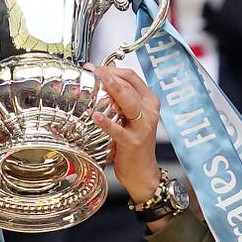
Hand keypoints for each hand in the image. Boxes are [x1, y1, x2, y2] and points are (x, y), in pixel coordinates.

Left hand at [89, 62, 160, 199]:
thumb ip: (121, 97)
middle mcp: (149, 111)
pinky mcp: (133, 142)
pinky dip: (106, 122)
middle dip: (108, 74)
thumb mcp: (129, 118)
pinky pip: (118, 129)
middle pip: (129, 84)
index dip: (112, 69)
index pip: (132, 77)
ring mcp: (143, 126)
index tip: (94, 67)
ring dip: (112, 89)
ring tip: (97, 81)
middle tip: (91, 70)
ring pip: (128, 101)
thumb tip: (107, 72)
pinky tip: (95, 116)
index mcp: (149, 102)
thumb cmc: (133, 146)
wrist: (143, 174)